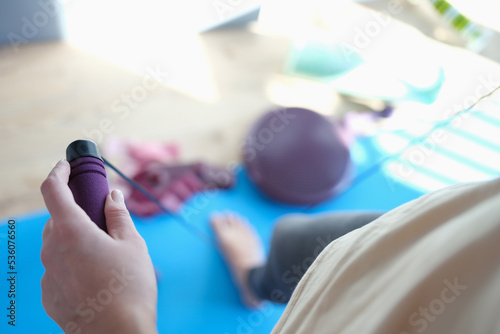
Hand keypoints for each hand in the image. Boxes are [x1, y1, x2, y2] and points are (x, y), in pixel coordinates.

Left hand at [40, 160, 157, 333]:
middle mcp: (53, 250)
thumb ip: (119, 215)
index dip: (59, 172)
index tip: (66, 165)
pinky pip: (58, 269)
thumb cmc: (129, 287)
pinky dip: (72, 263)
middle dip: (76, 212)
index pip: (53, 190)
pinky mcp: (50, 295)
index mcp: (72, 232)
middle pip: (58, 219)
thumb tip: (112, 196)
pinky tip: (96, 277)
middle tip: (101, 217)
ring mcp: (49, 275)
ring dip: (75, 239)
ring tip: (104, 253)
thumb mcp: (132, 244)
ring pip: (57, 244)